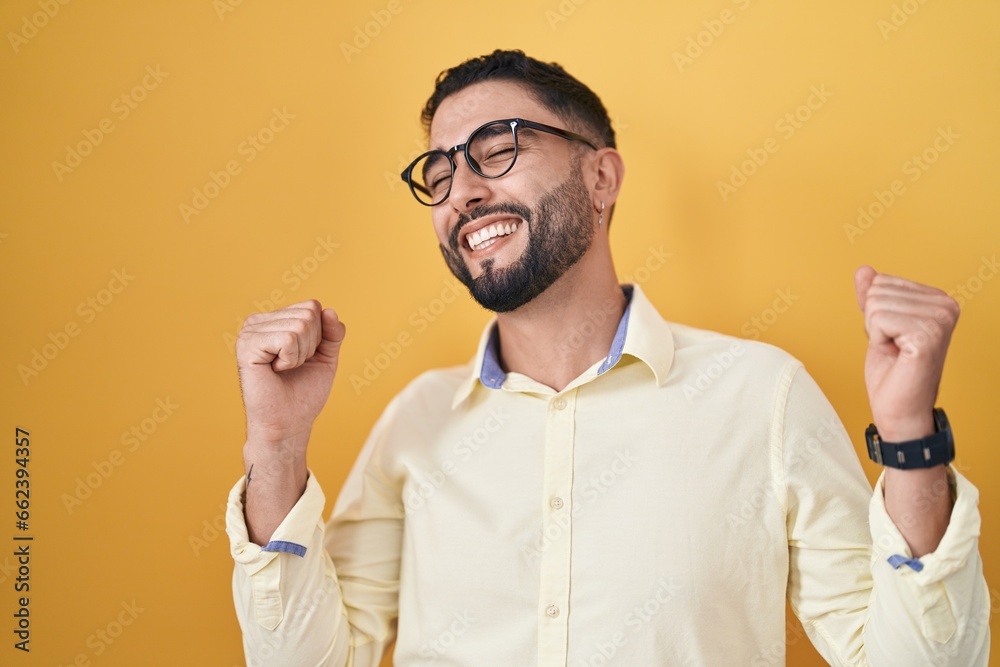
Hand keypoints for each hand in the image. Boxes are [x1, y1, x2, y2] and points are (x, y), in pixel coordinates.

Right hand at [236, 300, 345, 446]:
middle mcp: (258, 321)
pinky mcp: (246, 346)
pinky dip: (290, 360)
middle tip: (293, 366)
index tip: (303, 358)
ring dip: (300, 355)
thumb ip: (332, 332)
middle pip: (308, 314)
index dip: (319, 336)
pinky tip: (275, 371)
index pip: (313, 306)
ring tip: (284, 370)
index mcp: (273, 320)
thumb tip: (329, 310)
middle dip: (311, 345)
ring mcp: (249, 332)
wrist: (288, 423)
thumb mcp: (325, 356)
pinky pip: (287, 340)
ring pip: (300, 326)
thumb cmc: (303, 392)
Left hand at [853, 266, 958, 440]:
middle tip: (893, 347)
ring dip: (876, 332)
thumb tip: (864, 269)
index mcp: (938, 300)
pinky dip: (877, 340)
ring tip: (896, 352)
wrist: (899, 410)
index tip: (893, 336)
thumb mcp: (877, 326)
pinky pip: (878, 320)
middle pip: (877, 291)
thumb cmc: (892, 372)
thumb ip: (872, 296)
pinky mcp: (927, 336)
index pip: (882, 281)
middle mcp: (946, 306)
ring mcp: (939, 320)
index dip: (876, 312)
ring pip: (875, 305)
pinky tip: (897, 356)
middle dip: (874, 322)